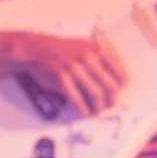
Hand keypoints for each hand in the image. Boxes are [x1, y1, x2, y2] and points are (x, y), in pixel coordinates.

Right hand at [8, 31, 127, 115]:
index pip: (119, 71)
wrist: (35, 49)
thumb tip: (114, 77)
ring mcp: (74, 68)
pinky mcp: (62, 79)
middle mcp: (87, 58)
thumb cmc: (58, 49)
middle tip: (110, 105)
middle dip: (112, 99)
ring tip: (97, 110)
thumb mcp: (83, 45)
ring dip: (98, 107)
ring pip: (96, 94)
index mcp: (95, 49)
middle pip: (110, 85)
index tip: (120, 92)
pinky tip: (84, 112)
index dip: (122, 86)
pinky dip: (83, 109)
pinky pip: (78, 99)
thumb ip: (100, 57)